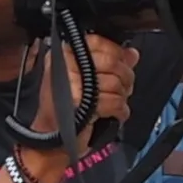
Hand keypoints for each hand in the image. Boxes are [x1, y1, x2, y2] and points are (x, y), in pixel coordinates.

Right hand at [27, 34, 138, 167]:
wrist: (50, 140)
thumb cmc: (66, 111)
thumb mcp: (85, 81)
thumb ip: (109, 63)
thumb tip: (132, 53)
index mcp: (62, 55)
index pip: (97, 41)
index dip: (116, 52)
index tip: (123, 63)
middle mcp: (64, 65)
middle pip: (111, 62)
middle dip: (125, 77)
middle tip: (124, 88)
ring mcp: (70, 83)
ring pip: (116, 83)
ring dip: (122, 97)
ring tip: (115, 103)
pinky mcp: (79, 103)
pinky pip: (114, 102)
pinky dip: (120, 111)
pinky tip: (115, 114)